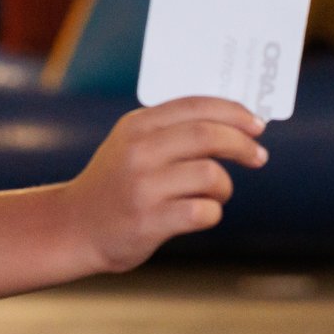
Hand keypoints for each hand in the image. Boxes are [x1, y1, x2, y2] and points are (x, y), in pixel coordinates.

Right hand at [66, 98, 266, 271]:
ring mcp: (143, 187)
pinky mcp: (148, 221)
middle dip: (242, 144)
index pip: (195, 106)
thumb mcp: (132, 144)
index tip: (257, 125)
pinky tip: (201, 214)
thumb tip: (235, 124)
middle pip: (207, 136)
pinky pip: (202, 212)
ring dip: (224, 187)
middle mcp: (139, 152)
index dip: (233, 113)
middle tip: (258, 156)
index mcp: (137, 126)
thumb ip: (172, 130)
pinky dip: (212, 213)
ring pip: (210, 175)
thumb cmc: (117, 185)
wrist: (74, 227)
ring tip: (216, 195)